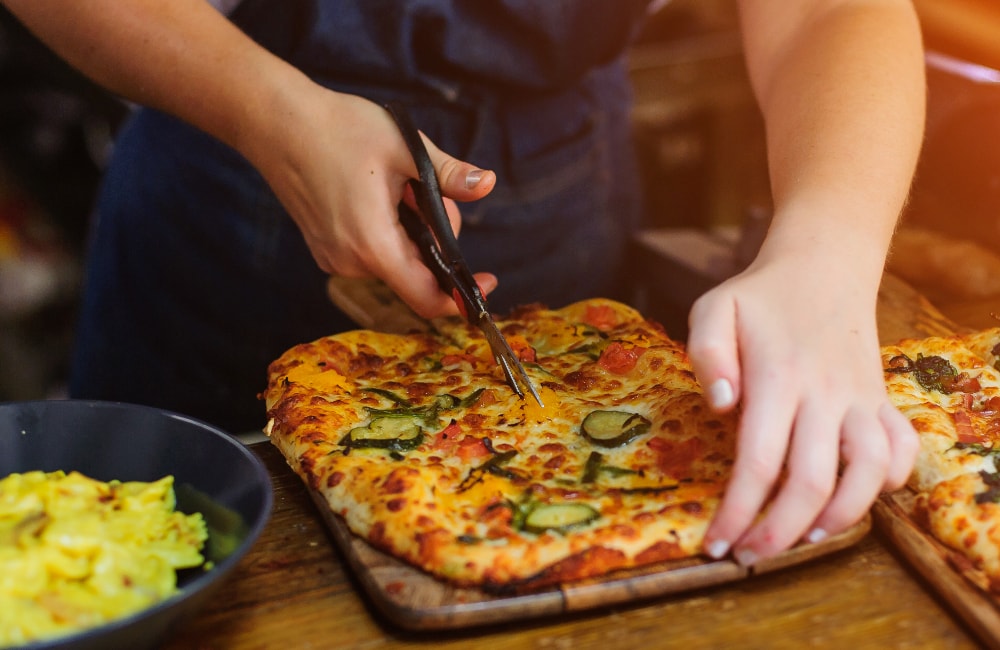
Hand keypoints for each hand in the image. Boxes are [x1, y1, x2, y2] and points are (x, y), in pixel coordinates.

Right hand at [244, 85, 497, 318]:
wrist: (276, 121)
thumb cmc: (338, 129)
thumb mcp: (405, 147)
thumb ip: (449, 174)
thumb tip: (488, 184)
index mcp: (373, 245)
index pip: (426, 297)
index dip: (460, 297)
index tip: (486, 281)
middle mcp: (350, 262)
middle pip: (415, 271)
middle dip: (435, 238)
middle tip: (426, 189)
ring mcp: (333, 258)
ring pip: (394, 259)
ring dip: (411, 231)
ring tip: (396, 184)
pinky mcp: (325, 248)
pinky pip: (371, 251)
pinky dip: (388, 231)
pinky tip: (376, 193)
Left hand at [686, 249, 918, 564]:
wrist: (822, 266)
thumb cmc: (758, 297)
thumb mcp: (713, 309)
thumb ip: (707, 355)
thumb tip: (721, 407)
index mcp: (778, 378)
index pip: (759, 462)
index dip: (737, 512)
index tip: (715, 546)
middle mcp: (825, 394)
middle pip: (813, 482)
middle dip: (779, 532)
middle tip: (750, 557)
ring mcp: (860, 398)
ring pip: (870, 472)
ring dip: (842, 517)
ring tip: (805, 540)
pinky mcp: (881, 399)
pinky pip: (902, 448)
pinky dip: (890, 480)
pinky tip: (858, 495)